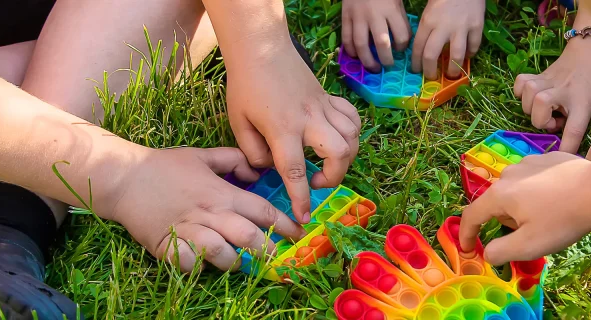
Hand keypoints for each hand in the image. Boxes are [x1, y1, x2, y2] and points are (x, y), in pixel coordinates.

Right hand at [102, 147, 307, 272]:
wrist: (123, 177)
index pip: (263, 211)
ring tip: (239, 263)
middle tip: (275, 257)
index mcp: (222, 193)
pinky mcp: (167, 245)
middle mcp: (210, 213)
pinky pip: (190, 264)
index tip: (298, 233)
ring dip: (234, 262)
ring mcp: (188, 230)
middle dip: (267, 250)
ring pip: (222, 254)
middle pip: (249, 237)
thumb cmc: (164, 165)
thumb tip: (257, 170)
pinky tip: (203, 265)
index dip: (285, 224)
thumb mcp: (202, 155)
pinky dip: (199, 268)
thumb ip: (233, 159)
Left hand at [226, 46, 361, 222]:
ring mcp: (323, 107)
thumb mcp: (238, 122)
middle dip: (334, 176)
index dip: (301, 198)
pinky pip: (352, 118)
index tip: (305, 217)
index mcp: (282, 129)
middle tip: (317, 181)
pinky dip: (351, 133)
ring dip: (346, 157)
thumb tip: (266, 170)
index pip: (295, 171)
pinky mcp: (329, 98)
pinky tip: (338, 139)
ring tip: (329, 163)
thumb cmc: (245, 85)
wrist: (261, 48)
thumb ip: (252, 151)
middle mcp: (309, 119)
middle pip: (338, 153)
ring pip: (351, 137)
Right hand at [342, 0, 410, 72]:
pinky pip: (346, 38)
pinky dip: (350, 50)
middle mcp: (375, 15)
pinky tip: (355, 56)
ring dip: (368, 61)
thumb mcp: (396, 0)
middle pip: (383, 45)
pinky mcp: (345, 17)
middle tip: (388, 66)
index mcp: (391, 10)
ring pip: (362, 45)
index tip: (401, 50)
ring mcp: (358, 17)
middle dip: (387, 60)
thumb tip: (403, 38)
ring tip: (373, 67)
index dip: (403, 47)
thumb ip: (399, 16)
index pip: (402, 36)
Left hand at [411, 0, 484, 78]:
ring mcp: (461, 28)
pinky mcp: (477, 26)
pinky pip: (474, 46)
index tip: (417, 70)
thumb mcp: (428, 8)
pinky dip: (471, 54)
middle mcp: (442, 27)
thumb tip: (422, 47)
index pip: (418, 49)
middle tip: (432, 77)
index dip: (416, 63)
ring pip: (456, 56)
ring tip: (451, 74)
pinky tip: (468, 55)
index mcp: (427, 22)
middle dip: (430, 71)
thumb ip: (426, 26)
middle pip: (432, 56)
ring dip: (453, 69)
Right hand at [458, 152, 590, 264]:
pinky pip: (533, 178)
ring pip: (515, 190)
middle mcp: (509, 174)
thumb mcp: (529, 246)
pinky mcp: (548, 158)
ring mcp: (528, 161)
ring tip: (547, 217)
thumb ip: (501, 252)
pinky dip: (538, 191)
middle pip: (496, 203)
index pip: (471, 216)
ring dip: (521, 206)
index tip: (468, 249)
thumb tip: (488, 253)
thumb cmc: (562, 220)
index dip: (467, 235)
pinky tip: (558, 199)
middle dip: (506, 221)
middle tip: (531, 234)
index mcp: (499, 195)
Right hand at [513, 39, 590, 152]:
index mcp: (581, 103)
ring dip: (532, 109)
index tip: (562, 158)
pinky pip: (520, 84)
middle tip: (557, 119)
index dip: (567, 147)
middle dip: (544, 122)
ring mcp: (547, 80)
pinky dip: (521, 92)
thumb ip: (576, 126)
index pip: (574, 130)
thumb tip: (563, 146)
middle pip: (539, 113)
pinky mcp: (537, 74)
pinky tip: (532, 96)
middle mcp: (562, 91)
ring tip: (546, 108)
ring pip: (527, 98)